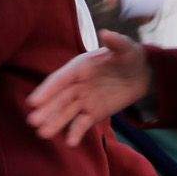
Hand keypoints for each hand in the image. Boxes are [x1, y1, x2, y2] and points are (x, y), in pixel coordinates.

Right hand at [27, 31, 150, 146]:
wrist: (143, 74)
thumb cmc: (130, 56)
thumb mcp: (127, 48)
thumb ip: (116, 43)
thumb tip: (105, 33)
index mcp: (80, 67)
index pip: (60, 79)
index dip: (47, 90)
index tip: (33, 101)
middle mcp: (77, 84)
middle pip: (59, 99)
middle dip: (46, 110)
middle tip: (33, 122)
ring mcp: (84, 100)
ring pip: (66, 113)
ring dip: (55, 123)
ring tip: (43, 134)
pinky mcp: (93, 113)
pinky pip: (82, 124)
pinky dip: (76, 132)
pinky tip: (70, 142)